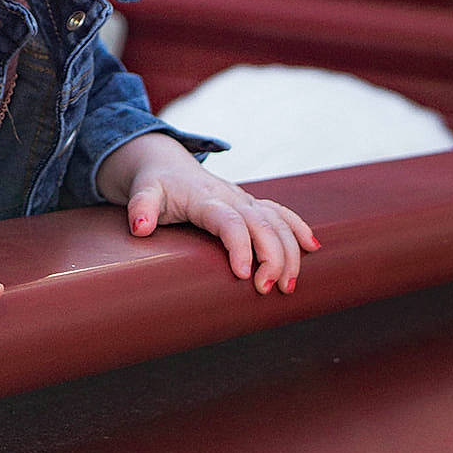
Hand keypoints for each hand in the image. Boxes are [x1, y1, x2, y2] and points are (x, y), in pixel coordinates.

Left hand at [98, 131, 319, 294]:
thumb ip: (140, 206)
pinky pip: (281, 213)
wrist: (167, 162)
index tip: (242, 274)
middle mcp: (231, 197)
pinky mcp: (251, 204)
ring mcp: (244, 200)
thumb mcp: (142, 191)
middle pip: (261, 224)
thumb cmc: (154, 184)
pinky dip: (298, 229)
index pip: (229, 221)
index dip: (239, 246)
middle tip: (270, 289)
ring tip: (289, 286)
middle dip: (272, 256)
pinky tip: (312, 248)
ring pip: (277, 222)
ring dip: (289, 252)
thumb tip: (139, 227)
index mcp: (205, 198)